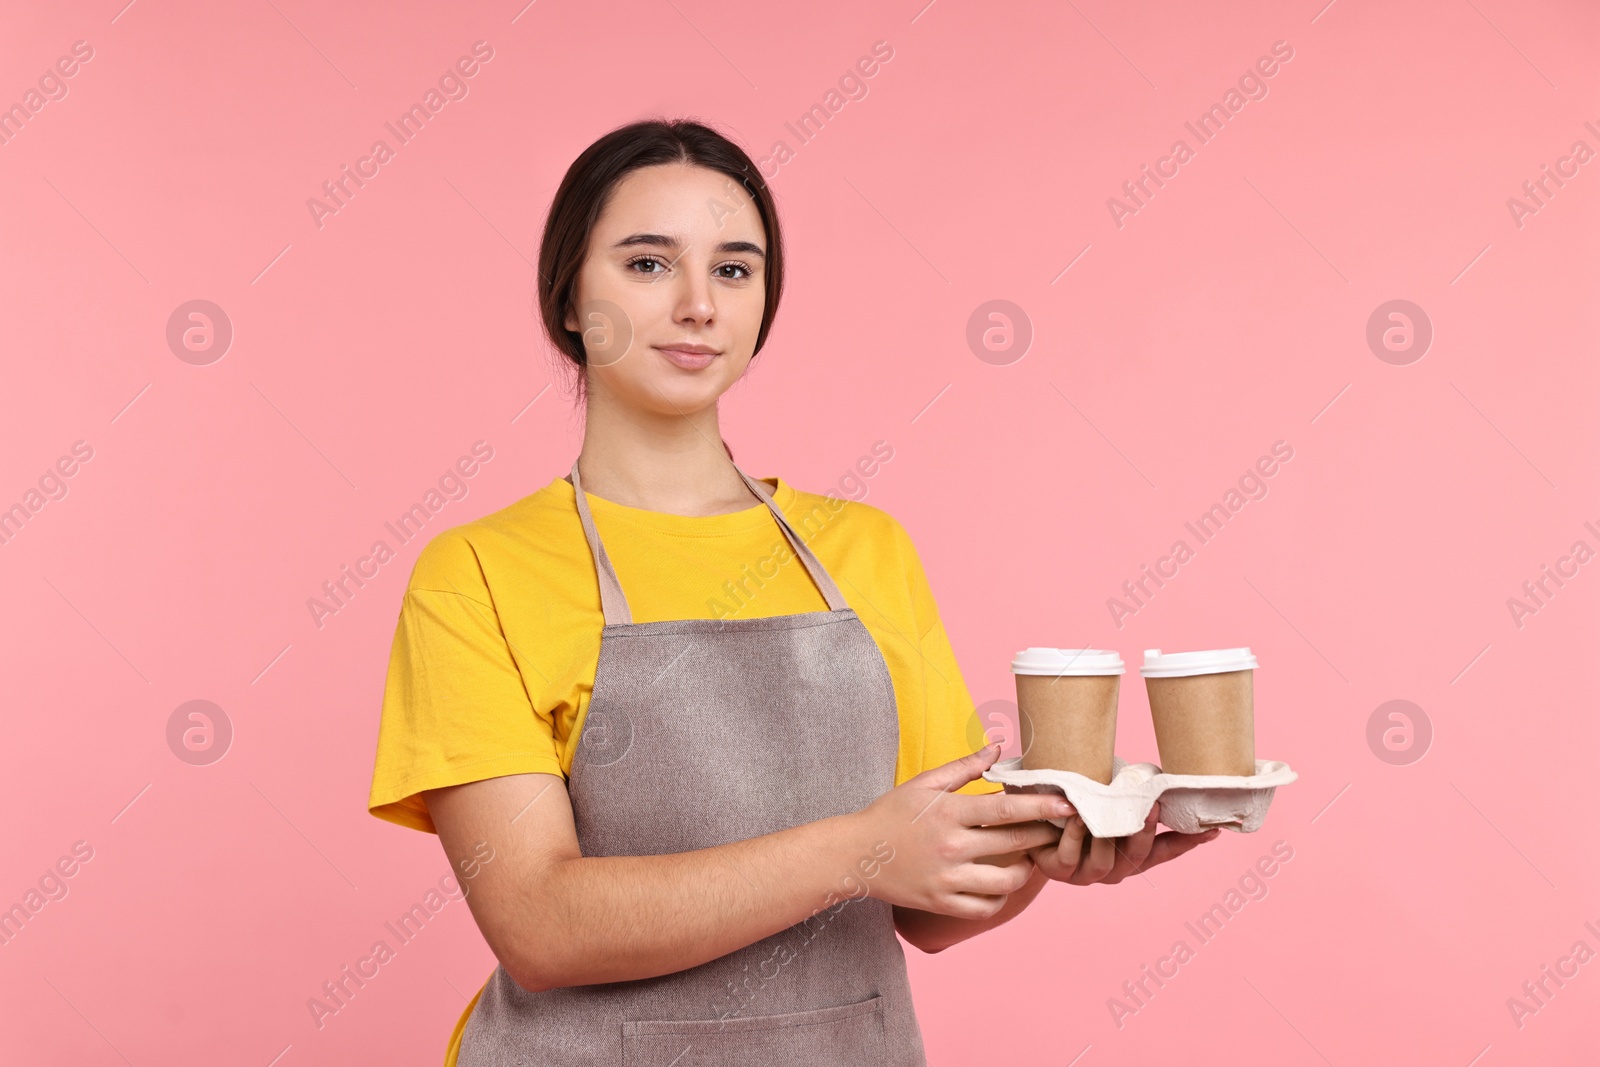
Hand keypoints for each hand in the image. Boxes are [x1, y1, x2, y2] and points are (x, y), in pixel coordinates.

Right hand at [849, 744, 1070, 919]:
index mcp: (948, 813)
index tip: (1068, 804)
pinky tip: (1002, 884)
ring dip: (1026, 871)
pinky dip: (1001, 898)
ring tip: (1029, 859)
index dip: (1042, 807)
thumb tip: (999, 747)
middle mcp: (950, 847)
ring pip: (1005, 882)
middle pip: (1014, 844)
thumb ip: (965, 767)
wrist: (855, 854)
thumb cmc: (891, 814)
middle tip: (1060, 830)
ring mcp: (946, 879)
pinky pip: (985, 908)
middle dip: (1045, 836)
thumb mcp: (924, 783)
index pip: (1006, 810)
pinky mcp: (941, 903)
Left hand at [1028, 800, 1219, 884]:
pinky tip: (1076, 817)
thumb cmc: (1077, 809)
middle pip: (1138, 854)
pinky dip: (1073, 835)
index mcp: (1131, 856)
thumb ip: (1130, 799)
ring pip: (1105, 859)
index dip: (1188, 842)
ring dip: (1107, 834)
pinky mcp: (1059, 871)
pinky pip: (1070, 855)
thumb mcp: (1107, 803)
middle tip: (1152, 805)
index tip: (1212, 830)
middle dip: (1146, 830)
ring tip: (1108, 811)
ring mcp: (1088, 874)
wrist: (1032, 826)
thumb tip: (1162, 774)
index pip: (1166, 851)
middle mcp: (1115, 870)